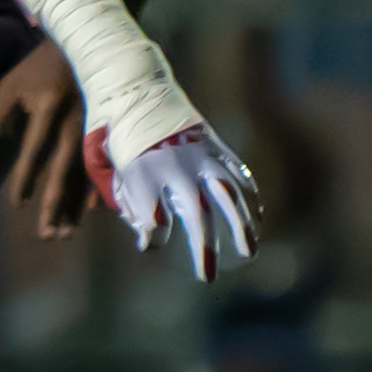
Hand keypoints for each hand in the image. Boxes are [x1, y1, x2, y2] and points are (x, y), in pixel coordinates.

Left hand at [0, 44, 94, 235]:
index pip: (34, 151)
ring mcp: (92, 128)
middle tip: (46, 234)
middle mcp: (73, 123)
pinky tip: (92, 210)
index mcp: (48, 110)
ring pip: (84, 173)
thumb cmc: (38, 67)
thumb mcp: (10, 85)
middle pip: (63, 170)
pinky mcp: (103, 130)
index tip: (18, 203)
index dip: (25, 178)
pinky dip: (96, 188)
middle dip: (54, 204)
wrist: (82, 45)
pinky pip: (101, 165)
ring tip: (65, 231)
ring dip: (74, 204)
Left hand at [89, 121, 259, 280]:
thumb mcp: (114, 175)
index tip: (151, 241)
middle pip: (196, 212)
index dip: (152, 234)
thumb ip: (131, 210)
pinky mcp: (217, 148)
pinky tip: (256, 218)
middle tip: (207, 277)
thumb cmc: (125, 146)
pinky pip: (239, 175)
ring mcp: (201, 157)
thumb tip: (149, 244)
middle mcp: (175, 166)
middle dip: (202, 247)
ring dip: (240, 226)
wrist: (139, 95)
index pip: (151, 216)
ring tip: (249, 251)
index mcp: (143, 173)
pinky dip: (250, 197)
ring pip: (228, 195)